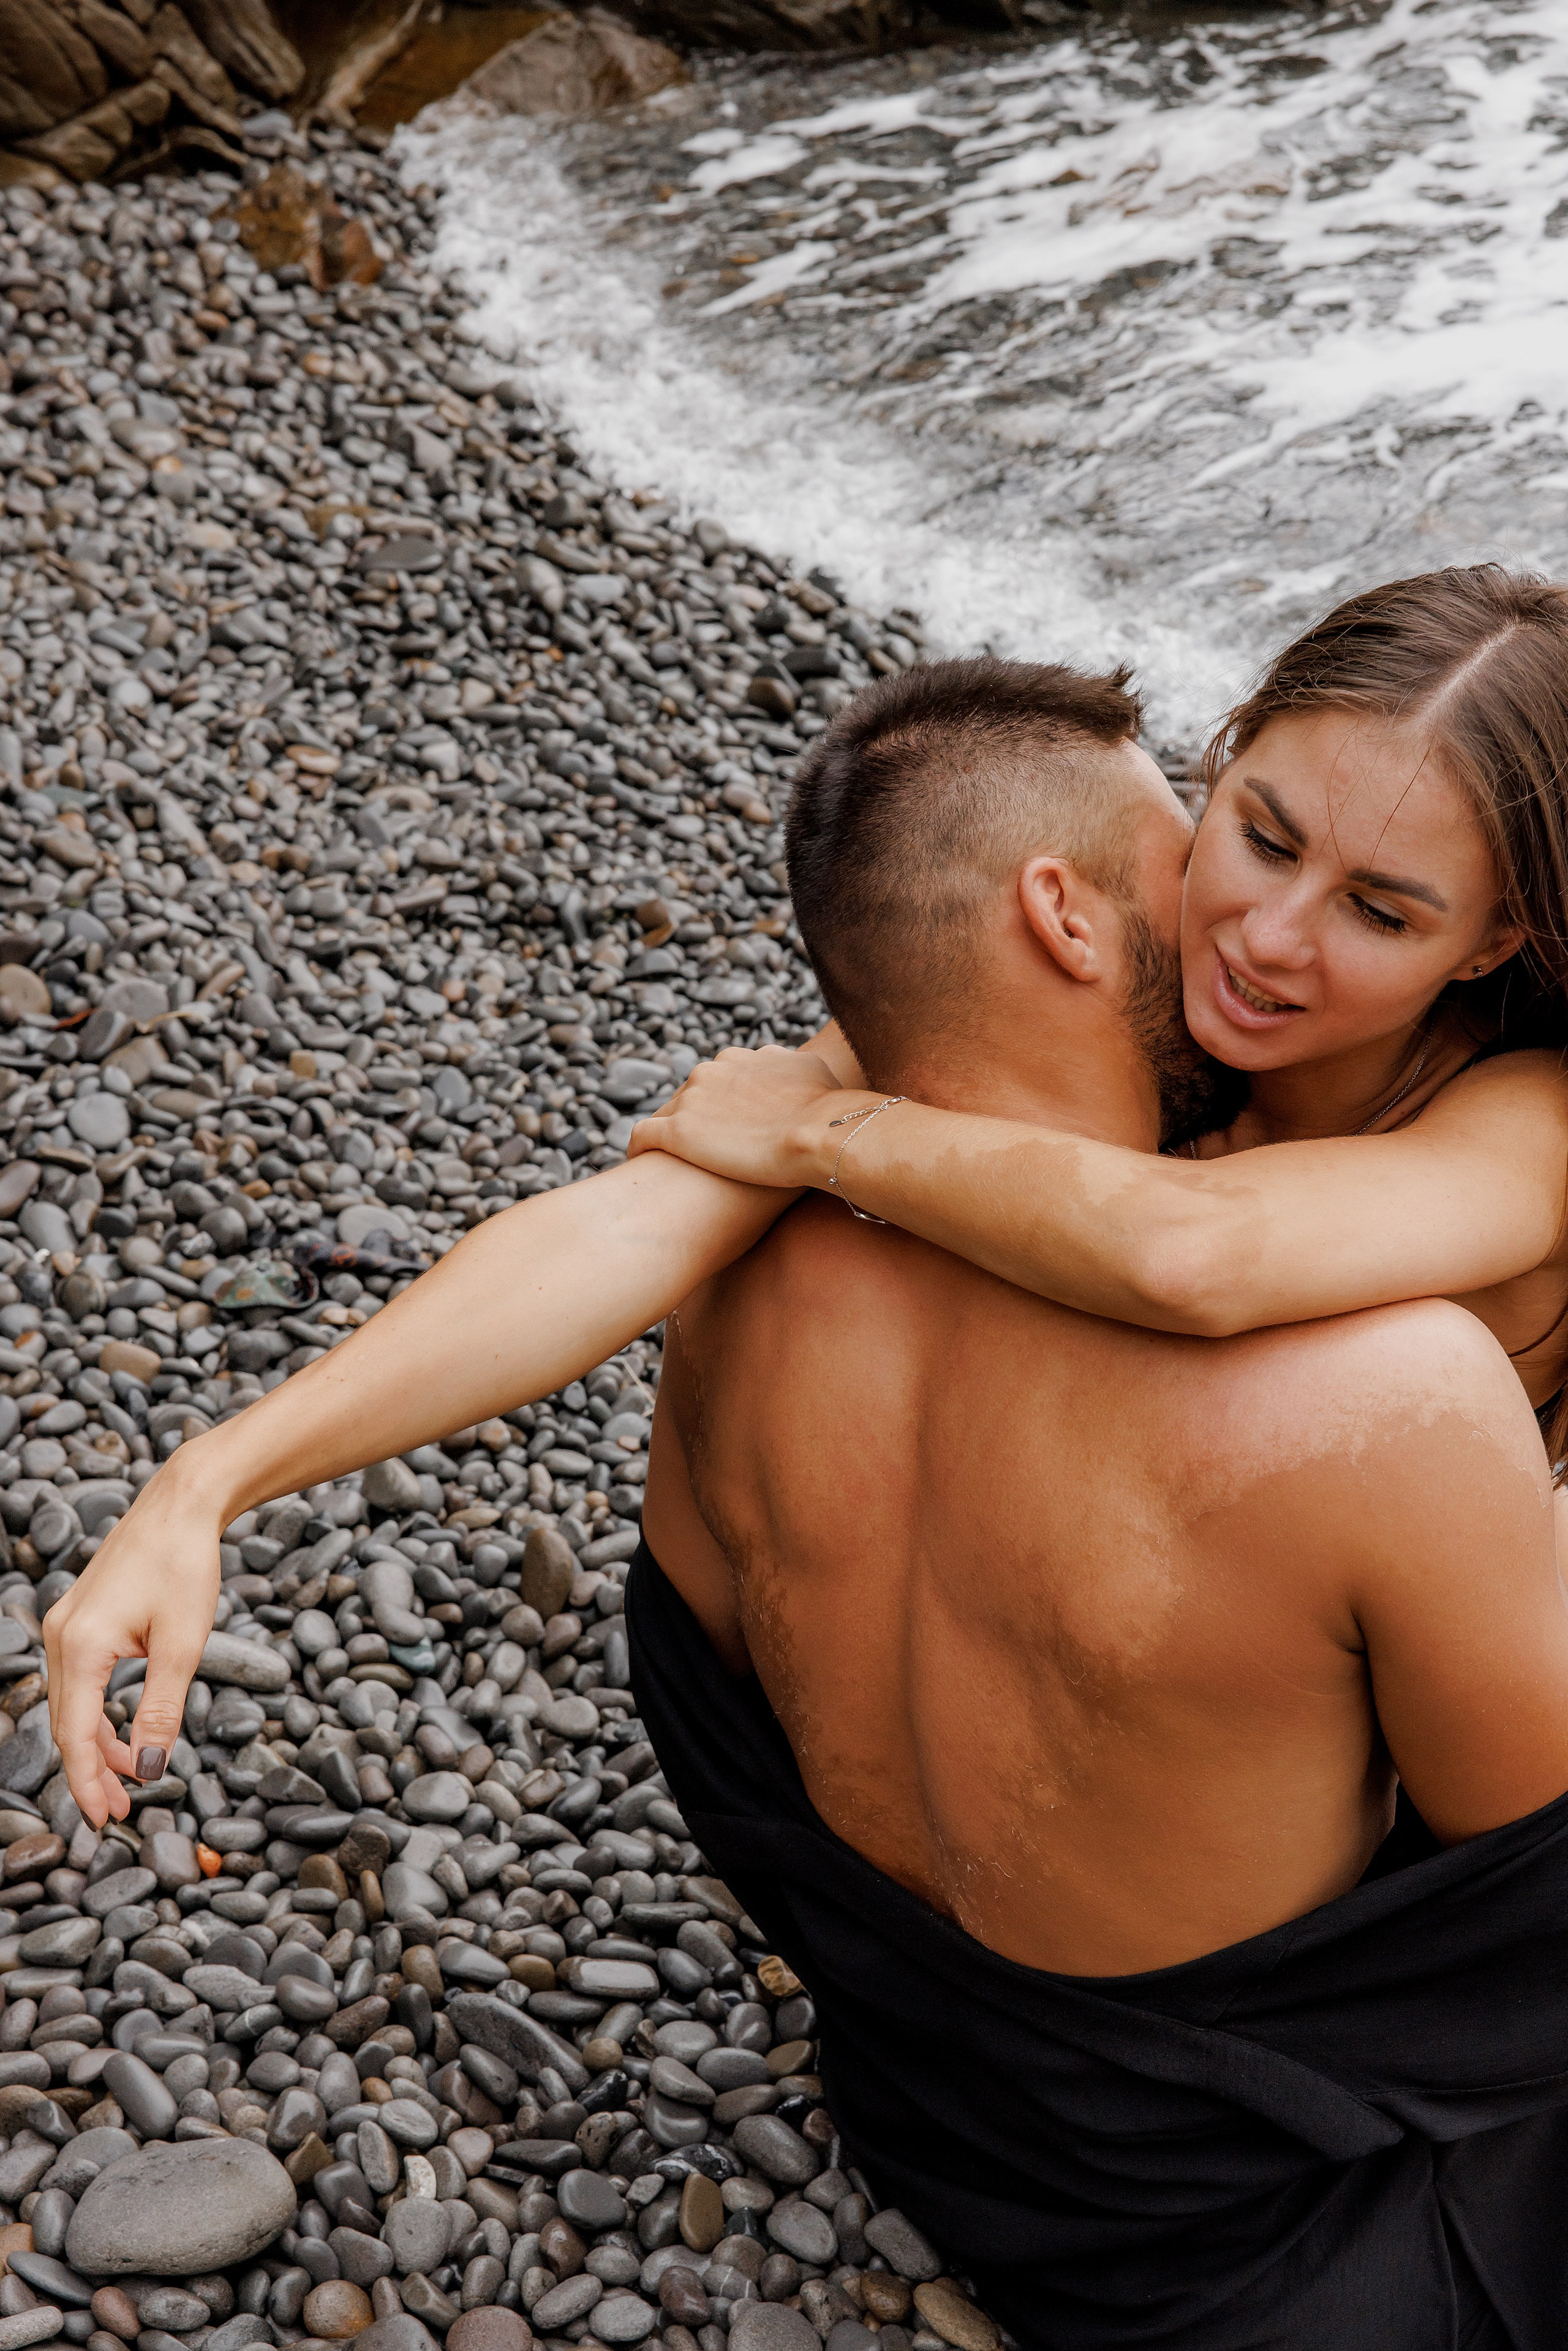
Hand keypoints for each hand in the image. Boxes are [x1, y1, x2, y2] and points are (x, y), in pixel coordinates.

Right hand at [44, 1462, 220, 1828]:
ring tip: (127, 1778)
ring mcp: (66, 1625)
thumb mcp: (182, 1646)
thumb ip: (161, 1712)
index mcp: (81, 1646)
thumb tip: (147, 1770)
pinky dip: (98, 1711)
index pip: (76, 1734)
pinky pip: (79, 1680)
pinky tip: (123, 1732)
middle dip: (90, 1771)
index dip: (87, 1782)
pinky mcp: (80, 1618)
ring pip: (71, 1703)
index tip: (106, 1820)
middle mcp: (61, 1637)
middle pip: (66, 1723)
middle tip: (118, 1811)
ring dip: (96, 1743)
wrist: (182, 1504)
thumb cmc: (186, 1566)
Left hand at [629, 1046, 860, 1187]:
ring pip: (665, 1112)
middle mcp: (713, 1069)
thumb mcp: (815, 1073)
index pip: (719, 1078)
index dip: (721, 1104)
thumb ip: (796, 1070)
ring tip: (667, 1161)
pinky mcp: (677, 1131)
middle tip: (703, 1149)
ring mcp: (692, 1099)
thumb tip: (799, 1078)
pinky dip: (638, 1149)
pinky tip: (639, 1165)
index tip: (726, 1127)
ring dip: (666, 1132)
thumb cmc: (827, 1111)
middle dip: (695, 1117)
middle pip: (691, 1093)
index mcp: (742, 1057)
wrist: (820, 1132)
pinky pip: (642, 1135)